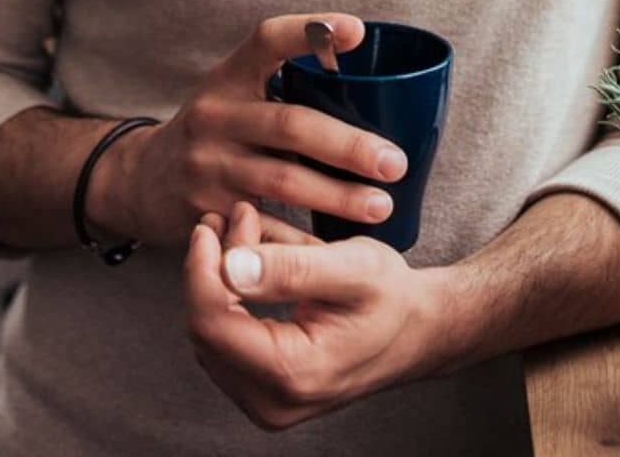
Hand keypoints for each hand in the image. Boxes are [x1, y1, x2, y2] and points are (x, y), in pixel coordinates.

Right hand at [85, 14, 408, 247]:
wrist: (140, 181)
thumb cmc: (213, 130)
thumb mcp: (234, 92)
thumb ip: (283, 83)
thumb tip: (367, 75)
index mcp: (230, 77)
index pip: (268, 39)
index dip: (310, 31)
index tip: (356, 31)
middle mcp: (217, 115)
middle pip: (291, 123)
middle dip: (348, 145)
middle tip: (394, 162)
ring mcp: (209, 165)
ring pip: (283, 179)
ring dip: (337, 196)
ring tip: (380, 205)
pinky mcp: (207, 211)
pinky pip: (266, 228)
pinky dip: (304, 241)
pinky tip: (340, 251)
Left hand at [184, 200, 450, 430]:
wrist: (419, 331)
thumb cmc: (392, 297)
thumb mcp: (352, 268)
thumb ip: (291, 268)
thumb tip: (229, 267)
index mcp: (293, 373)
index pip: (212, 323)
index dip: (200, 268)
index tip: (211, 223)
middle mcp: (273, 402)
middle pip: (206, 329)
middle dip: (211, 266)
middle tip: (234, 216)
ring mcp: (267, 403)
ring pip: (211, 333)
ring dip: (219, 278)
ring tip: (245, 230)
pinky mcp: (266, 392)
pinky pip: (227, 340)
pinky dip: (232, 295)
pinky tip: (252, 259)